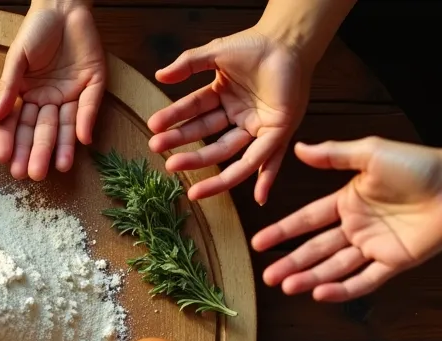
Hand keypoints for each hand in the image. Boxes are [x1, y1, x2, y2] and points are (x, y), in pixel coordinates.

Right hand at [0, 1, 105, 180]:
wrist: (62, 5)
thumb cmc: (35, 29)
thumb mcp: (16, 59)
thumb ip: (7, 89)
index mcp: (27, 95)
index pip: (16, 124)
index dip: (10, 142)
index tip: (6, 161)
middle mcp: (48, 100)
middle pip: (41, 130)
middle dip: (35, 152)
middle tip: (31, 174)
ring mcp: (71, 95)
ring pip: (66, 126)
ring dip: (63, 147)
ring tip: (58, 168)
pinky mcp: (93, 86)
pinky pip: (89, 108)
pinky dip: (86, 123)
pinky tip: (82, 142)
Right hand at [147, 29, 310, 204]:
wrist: (288, 40)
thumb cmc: (256, 44)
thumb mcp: (215, 53)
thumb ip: (187, 65)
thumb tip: (159, 76)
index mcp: (224, 98)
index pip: (194, 111)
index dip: (174, 119)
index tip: (153, 126)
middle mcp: (240, 116)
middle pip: (207, 137)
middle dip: (182, 144)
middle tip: (156, 148)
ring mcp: (258, 127)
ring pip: (229, 153)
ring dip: (203, 165)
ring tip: (176, 167)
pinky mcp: (278, 132)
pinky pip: (270, 159)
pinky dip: (266, 179)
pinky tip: (259, 199)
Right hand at [251, 138, 441, 301]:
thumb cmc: (419, 165)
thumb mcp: (370, 153)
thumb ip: (333, 155)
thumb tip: (298, 149)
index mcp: (349, 201)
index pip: (308, 220)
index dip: (283, 231)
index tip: (259, 242)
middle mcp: (358, 226)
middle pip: (316, 249)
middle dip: (291, 263)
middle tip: (267, 275)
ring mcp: (375, 246)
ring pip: (334, 267)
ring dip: (310, 277)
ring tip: (285, 286)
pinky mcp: (394, 262)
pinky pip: (364, 279)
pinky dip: (342, 288)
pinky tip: (320, 293)